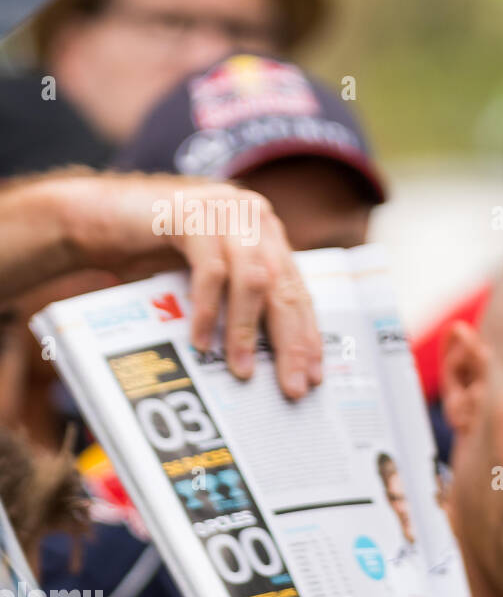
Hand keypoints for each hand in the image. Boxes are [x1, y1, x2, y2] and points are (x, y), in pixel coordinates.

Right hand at [53, 173, 321, 398]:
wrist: (95, 218)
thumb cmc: (153, 254)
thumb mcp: (207, 277)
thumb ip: (238, 301)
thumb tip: (263, 361)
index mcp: (267, 235)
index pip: (297, 291)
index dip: (307, 334)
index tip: (314, 374)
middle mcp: (255, 219)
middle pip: (284, 289)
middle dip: (291, 342)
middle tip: (292, 385)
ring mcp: (227, 211)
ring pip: (254, 281)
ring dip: (247, 331)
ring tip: (241, 370)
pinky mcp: (194, 214)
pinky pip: (211, 271)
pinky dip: (209, 310)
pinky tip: (202, 342)